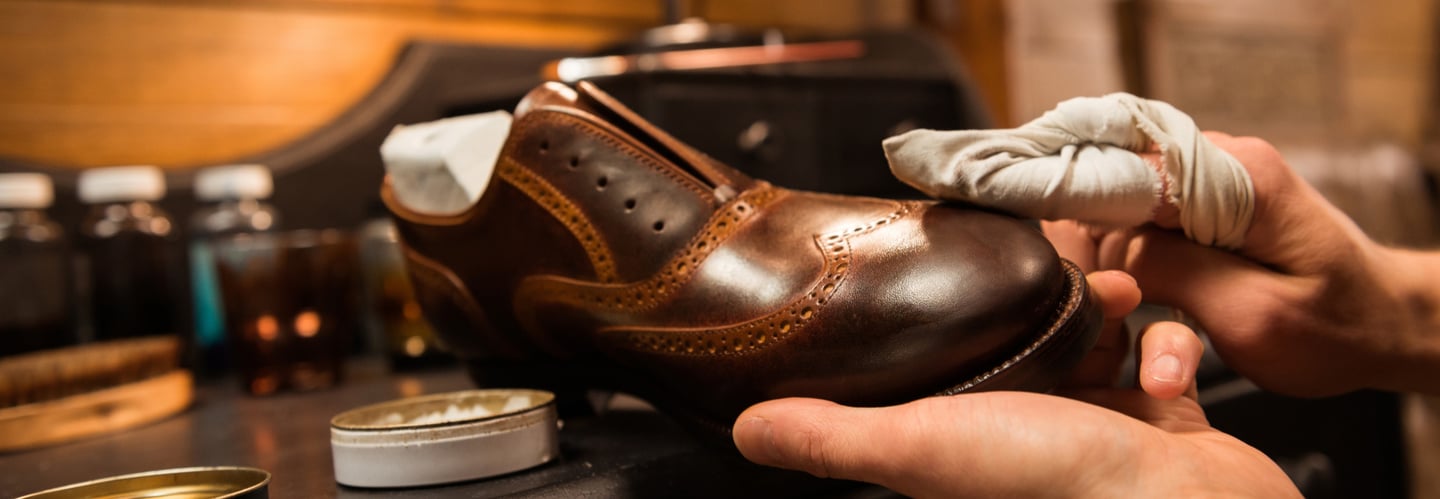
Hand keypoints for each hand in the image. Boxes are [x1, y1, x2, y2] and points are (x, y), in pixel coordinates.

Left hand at [732, 272, 1299, 496]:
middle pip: (1026, 342)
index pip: (944, 367)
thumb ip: (838, 439)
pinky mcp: (1167, 426)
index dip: (952, 318)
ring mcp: (1103, 430)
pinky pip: (1163, 362)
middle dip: (1045, 300)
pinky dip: (1169, 351)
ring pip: (1097, 342)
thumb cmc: (1065, 486)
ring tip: (1120, 304)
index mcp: (968, 435)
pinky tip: (1166, 365)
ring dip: (1111, 314)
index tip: (966, 271)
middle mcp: (1033, 432)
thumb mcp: (924, 450)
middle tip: (1064, 273)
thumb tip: (748, 430)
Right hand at [1045, 133, 1439, 395]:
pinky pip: (1136, 224)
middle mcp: (1216, 163)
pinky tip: (1142, 300)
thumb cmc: (1335, 327)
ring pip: (1117, 212)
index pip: (1119, 166)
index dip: (1065, 196)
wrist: (1384, 324)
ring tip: (1144, 325)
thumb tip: (1106, 252)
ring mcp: (1206, 182)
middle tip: (1109, 311)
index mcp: (1234, 176)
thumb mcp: (1252, 314)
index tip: (1032, 235)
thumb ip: (1174, 271)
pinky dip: (1129, 265)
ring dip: (1116, 269)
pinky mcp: (1199, 206)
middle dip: (1095, 252)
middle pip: (1108, 189)